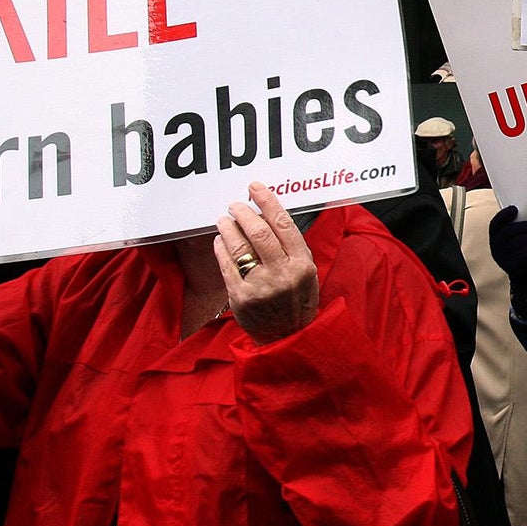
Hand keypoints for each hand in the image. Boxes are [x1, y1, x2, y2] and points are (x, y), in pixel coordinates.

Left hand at [215, 183, 319, 343]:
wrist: (287, 338)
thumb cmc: (297, 301)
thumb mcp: (306, 272)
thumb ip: (291, 247)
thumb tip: (269, 215)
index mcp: (302, 264)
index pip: (283, 224)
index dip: (267, 201)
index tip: (255, 187)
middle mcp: (282, 274)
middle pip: (258, 232)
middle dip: (242, 213)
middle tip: (234, 205)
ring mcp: (260, 286)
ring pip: (239, 246)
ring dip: (228, 227)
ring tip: (224, 220)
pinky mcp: (240, 297)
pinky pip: (226, 265)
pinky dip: (221, 248)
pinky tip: (220, 240)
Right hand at [488, 205, 526, 300]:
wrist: (524, 272)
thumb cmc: (522, 247)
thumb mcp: (517, 236)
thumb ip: (519, 226)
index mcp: (494, 236)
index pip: (495, 223)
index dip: (503, 215)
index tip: (515, 209)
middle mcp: (495, 246)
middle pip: (507, 232)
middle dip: (524, 226)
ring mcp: (501, 257)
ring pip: (516, 242)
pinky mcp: (511, 266)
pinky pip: (522, 255)